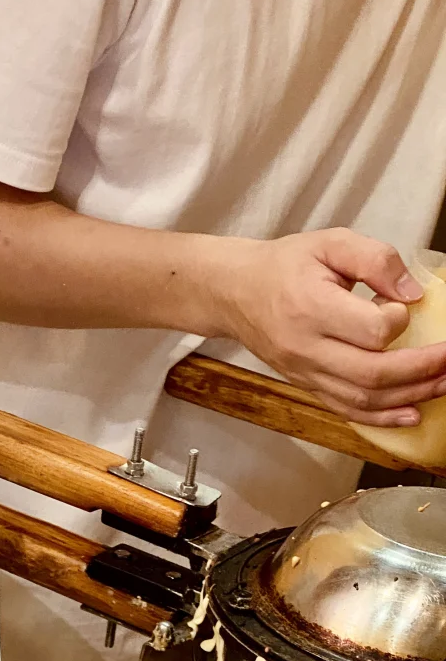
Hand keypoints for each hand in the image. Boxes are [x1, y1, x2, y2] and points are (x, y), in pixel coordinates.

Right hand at [216, 230, 445, 424]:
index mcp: (311, 308)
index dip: (399, 319)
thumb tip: (413, 292)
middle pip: (373, 374)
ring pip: (363, 399)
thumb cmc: (283, 266)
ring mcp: (305, 373)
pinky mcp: (306, 385)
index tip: (404, 305)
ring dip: (411, 395)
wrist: (235, 293)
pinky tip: (411, 413)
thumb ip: (376, 260)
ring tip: (443, 384)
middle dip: (422, 370)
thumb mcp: (330, 243)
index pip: (371, 330)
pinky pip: (346, 410)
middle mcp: (306, 348)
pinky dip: (382, 418)